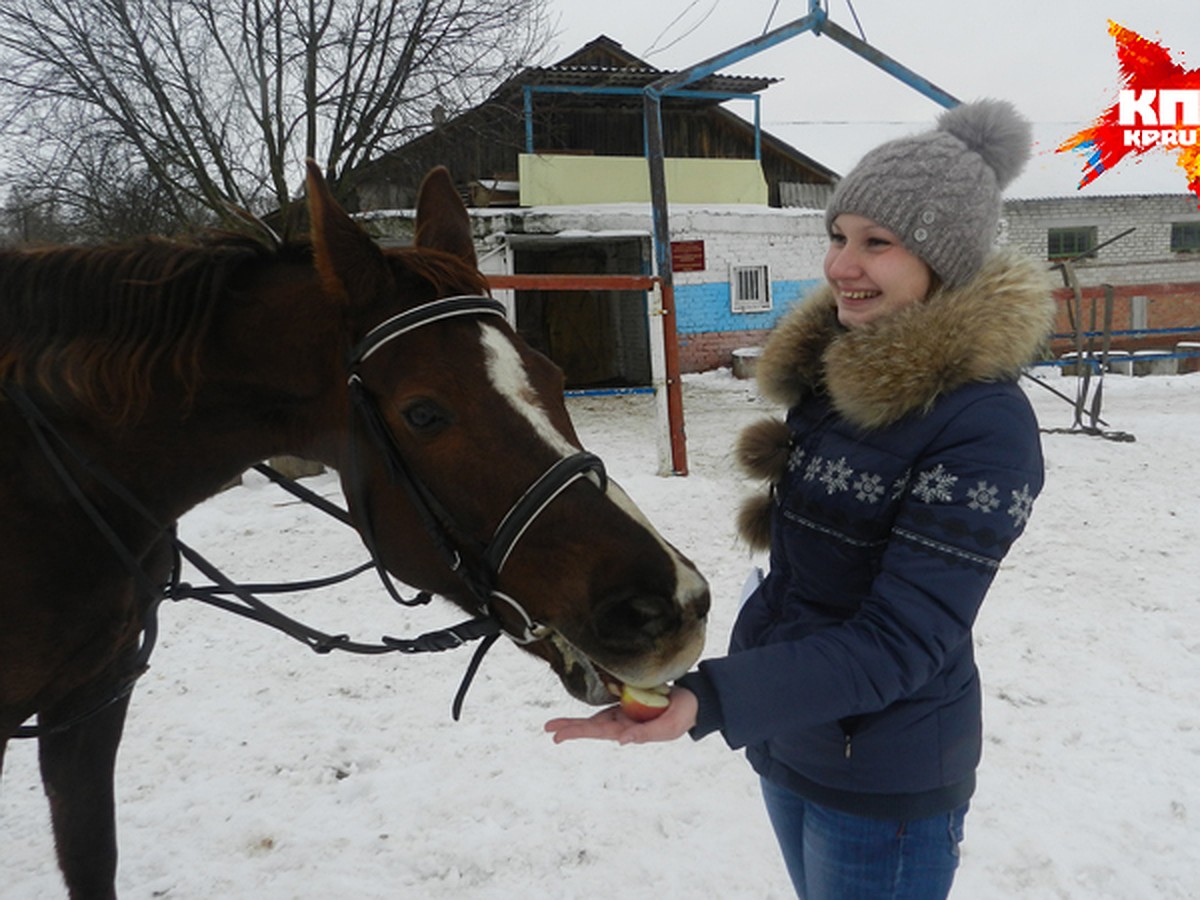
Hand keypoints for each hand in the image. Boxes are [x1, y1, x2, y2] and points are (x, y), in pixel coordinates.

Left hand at [544, 687, 697, 744]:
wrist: (693, 702)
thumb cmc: (681, 716)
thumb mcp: (667, 728)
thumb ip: (644, 734)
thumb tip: (620, 741)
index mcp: (629, 730)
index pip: (599, 731)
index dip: (579, 731)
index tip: (561, 735)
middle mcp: (622, 723)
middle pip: (591, 727)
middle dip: (570, 728)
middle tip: (548, 730)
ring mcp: (624, 712)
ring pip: (594, 719)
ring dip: (574, 723)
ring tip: (552, 727)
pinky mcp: (628, 701)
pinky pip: (605, 706)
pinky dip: (590, 712)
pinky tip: (576, 718)